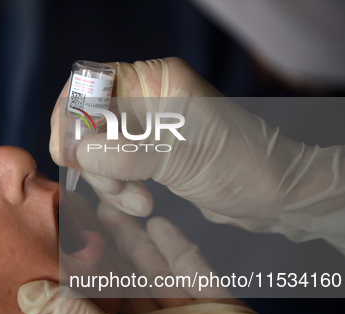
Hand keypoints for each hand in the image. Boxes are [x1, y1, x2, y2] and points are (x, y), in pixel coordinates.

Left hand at [18, 206, 335, 313]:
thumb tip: (28, 296)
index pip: (101, 300)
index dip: (85, 271)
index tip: (66, 240)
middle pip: (128, 279)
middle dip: (109, 247)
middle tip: (89, 213)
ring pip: (158, 270)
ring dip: (138, 241)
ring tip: (115, 210)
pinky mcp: (218, 304)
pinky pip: (195, 271)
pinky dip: (179, 248)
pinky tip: (160, 224)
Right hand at [50, 58, 344, 260]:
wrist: (272, 194)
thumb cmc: (239, 163)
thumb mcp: (180, 156)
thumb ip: (125, 152)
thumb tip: (77, 152)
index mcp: (153, 80)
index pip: (88, 84)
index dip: (72, 118)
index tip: (74, 155)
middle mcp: (144, 98)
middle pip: (85, 122)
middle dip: (94, 161)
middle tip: (116, 187)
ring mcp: (142, 128)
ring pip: (95, 151)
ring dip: (108, 181)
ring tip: (139, 201)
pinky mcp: (145, 154)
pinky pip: (111, 169)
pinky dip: (117, 189)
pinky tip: (140, 203)